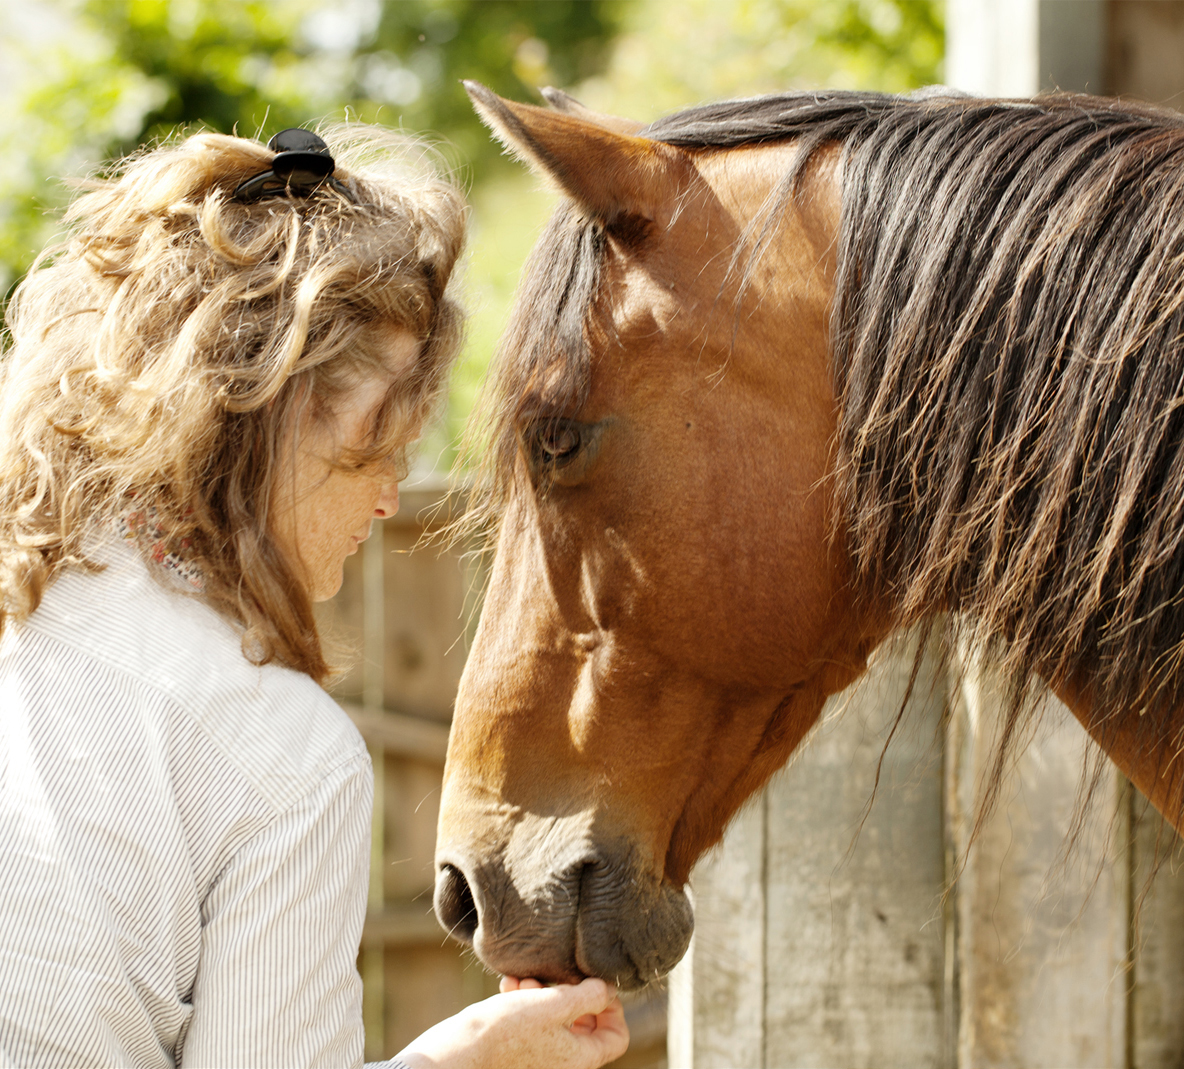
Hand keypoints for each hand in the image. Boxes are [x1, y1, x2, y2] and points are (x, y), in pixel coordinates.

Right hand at [395, 975, 628, 1068]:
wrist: (458, 1052)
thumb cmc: (505, 1031)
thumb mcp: (554, 1005)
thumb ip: (587, 995)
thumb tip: (608, 988)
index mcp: (579, 1058)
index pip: (616, 1038)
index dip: (612, 1008)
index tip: (596, 985)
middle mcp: (562, 1060)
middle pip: (585, 1024)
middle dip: (570, 993)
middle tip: (555, 977)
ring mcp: (539, 1054)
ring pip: (556, 1017)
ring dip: (544, 991)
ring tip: (525, 978)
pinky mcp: (517, 1046)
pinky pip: (532, 1019)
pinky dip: (525, 998)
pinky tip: (508, 984)